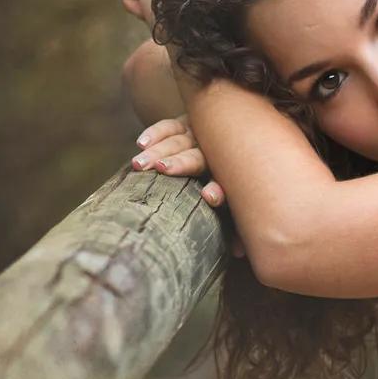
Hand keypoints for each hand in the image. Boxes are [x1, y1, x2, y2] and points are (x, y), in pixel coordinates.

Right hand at [133, 116, 244, 256]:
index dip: (219, 189)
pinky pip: (170, 126)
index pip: (226, 181)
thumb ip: (237, 225)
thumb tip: (239, 254)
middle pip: (198, 157)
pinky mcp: (188, 124)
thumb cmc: (233, 184)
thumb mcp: (237, 202)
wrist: (236, 140)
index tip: (210, 196)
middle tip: (163, 169)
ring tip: (139, 164)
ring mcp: (201, 136)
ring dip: (158, 151)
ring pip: (178, 141)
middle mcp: (216, 152)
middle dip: (181, 163)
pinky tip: (140, 144)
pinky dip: (155, 133)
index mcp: (231, 173)